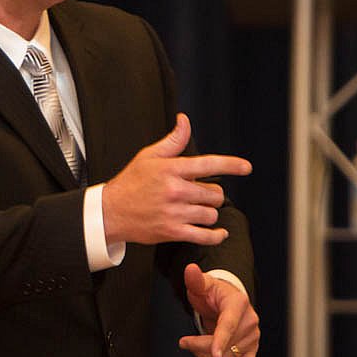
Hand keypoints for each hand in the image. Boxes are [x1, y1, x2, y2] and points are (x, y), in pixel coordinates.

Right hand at [102, 113, 250, 245]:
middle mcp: (176, 190)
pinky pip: (204, 235)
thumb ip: (173, 141)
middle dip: (211, 194)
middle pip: (215, 193)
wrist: (110, 211)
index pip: (208, 164)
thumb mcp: (149, 156)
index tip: (247, 167)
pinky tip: (219, 233)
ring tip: (196, 210)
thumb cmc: (131, 182)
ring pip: (211, 214)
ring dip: (208, 212)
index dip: (231, 164)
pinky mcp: (173, 231)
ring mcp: (175, 212)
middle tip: (198, 194)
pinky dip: (216, 236)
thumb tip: (185, 120)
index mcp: (172, 169)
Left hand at [178, 263, 259, 356]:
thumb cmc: (212, 292)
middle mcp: (250, 320)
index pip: (228, 324)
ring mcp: (252, 336)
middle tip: (183, 342)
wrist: (227, 301)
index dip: (219, 339)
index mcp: (238, 304)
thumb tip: (190, 270)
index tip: (212, 352)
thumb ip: (195, 280)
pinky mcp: (251, 348)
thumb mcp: (202, 285)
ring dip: (206, 355)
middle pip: (223, 344)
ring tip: (194, 345)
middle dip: (200, 346)